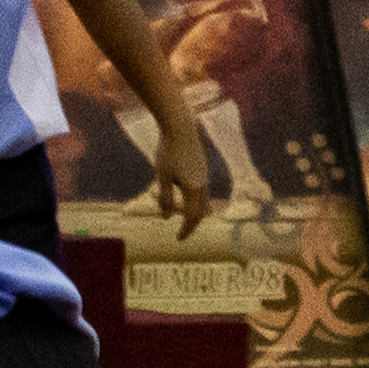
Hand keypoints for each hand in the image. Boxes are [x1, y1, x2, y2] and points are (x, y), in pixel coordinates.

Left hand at [154, 119, 213, 239]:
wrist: (182, 128)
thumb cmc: (169, 152)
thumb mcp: (162, 177)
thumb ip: (166, 198)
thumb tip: (166, 217)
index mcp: (194, 190)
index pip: (193, 217)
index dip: (186, 230)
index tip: (178, 239)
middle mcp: (203, 186)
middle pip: (201, 211)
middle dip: (193, 224)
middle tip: (183, 232)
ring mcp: (205, 177)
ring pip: (204, 201)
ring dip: (195, 212)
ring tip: (185, 218)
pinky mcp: (203, 169)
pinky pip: (203, 192)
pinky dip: (196, 201)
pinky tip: (187, 198)